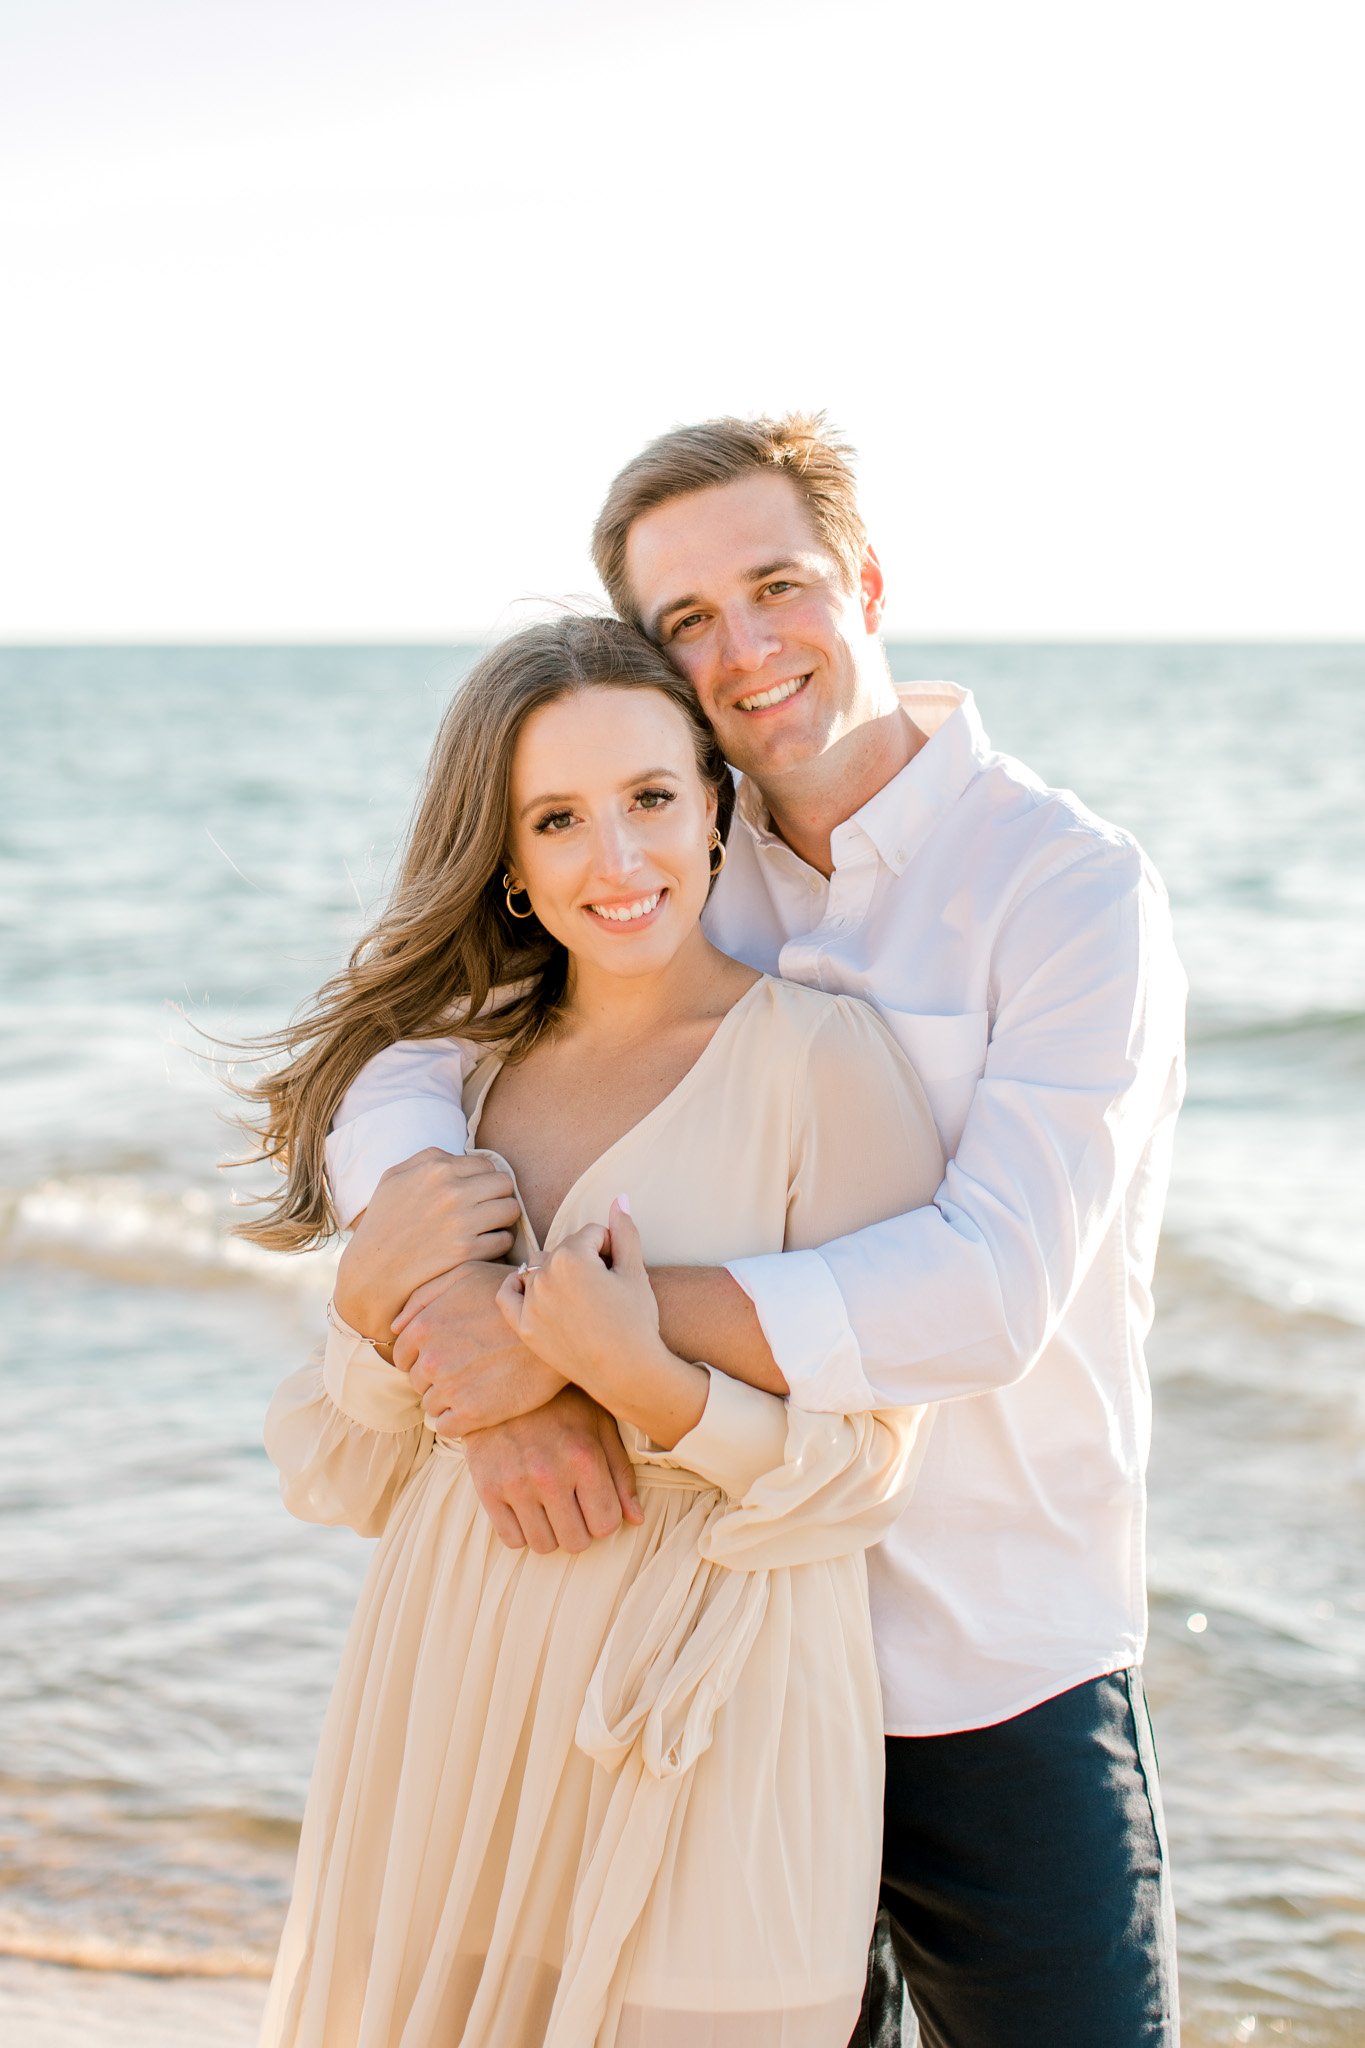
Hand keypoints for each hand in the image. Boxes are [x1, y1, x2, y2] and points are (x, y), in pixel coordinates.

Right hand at [334, 1150, 520, 1344]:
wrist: (372, 1271)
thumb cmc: (382, 1222)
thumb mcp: (393, 1178)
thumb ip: (428, 1158)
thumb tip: (459, 1156)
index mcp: (437, 1170)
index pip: (488, 1165)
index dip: (485, 1179)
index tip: (479, 1192)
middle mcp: (453, 1192)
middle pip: (505, 1184)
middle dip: (499, 1195)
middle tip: (487, 1208)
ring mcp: (462, 1223)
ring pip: (512, 1210)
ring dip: (503, 1218)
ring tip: (489, 1226)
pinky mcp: (467, 1252)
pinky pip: (504, 1240)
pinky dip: (498, 1243)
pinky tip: (482, 1245)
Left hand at [394, 1261, 567, 1434]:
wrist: (560, 1330)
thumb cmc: (512, 1298)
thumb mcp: (467, 1276)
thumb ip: (424, 1297)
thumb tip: (396, 1326)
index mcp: (423, 1328)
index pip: (403, 1355)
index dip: (424, 1354)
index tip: (449, 1353)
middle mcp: (431, 1360)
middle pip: (416, 1381)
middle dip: (436, 1376)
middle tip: (468, 1368)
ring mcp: (450, 1389)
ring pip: (431, 1405)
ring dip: (448, 1399)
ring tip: (478, 1384)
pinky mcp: (472, 1415)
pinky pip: (447, 1427)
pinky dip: (459, 1420)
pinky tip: (480, 1404)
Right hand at [462, 1386, 642, 1553]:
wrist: (502, 1381)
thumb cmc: (560, 1403)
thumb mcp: (599, 1425)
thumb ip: (620, 1473)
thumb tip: (636, 1519)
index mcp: (583, 1457)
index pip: (605, 1524)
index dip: (605, 1518)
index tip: (597, 1504)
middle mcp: (549, 1474)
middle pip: (575, 1542)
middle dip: (580, 1529)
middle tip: (574, 1507)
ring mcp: (515, 1483)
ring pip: (543, 1546)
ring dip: (551, 1532)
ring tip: (550, 1506)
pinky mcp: (487, 1488)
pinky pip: (511, 1539)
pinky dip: (522, 1531)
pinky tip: (527, 1507)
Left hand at [496, 1198, 668, 1395]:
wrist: (626, 1372)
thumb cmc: (635, 1321)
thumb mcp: (635, 1272)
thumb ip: (624, 1231)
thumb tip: (620, 1197)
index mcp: (571, 1257)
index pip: (591, 1234)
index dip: (610, 1248)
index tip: (620, 1270)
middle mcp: (544, 1275)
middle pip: (564, 1249)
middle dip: (583, 1260)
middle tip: (604, 1286)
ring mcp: (530, 1302)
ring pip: (539, 1268)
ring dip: (556, 1273)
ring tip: (580, 1296)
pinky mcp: (524, 1326)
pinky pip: (507, 1293)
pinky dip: (516, 1285)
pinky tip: (530, 1287)